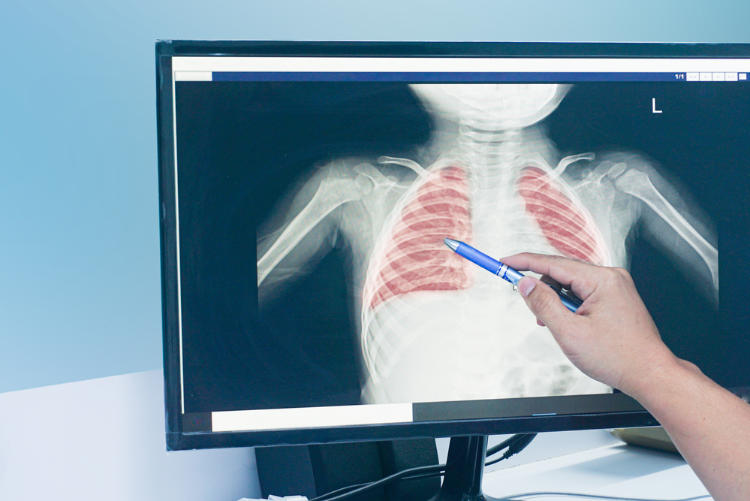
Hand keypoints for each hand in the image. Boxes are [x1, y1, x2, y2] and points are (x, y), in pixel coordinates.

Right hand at [501, 253, 678, 396]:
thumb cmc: (617, 357)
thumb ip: (543, 304)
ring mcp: (616, 286)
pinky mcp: (616, 297)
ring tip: (558, 327)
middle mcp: (611, 277)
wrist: (649, 374)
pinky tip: (570, 324)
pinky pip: (584, 292)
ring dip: (557, 301)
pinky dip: (570, 305)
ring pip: (572, 284)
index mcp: (602, 280)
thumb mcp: (569, 332)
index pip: (553, 263)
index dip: (524, 262)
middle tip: (533, 312)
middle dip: (543, 290)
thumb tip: (524, 283)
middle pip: (562, 272)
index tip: (504, 262)